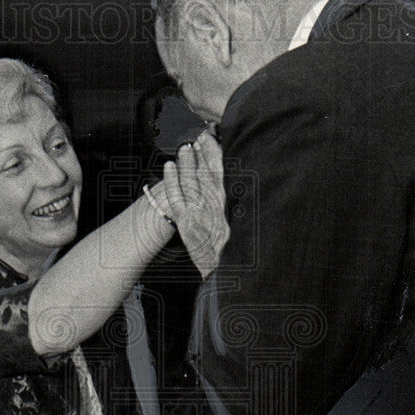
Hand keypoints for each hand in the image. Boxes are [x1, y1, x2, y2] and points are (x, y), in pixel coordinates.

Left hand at [163, 129, 229, 278]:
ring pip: (192, 181)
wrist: (227, 277)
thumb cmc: (237, 254)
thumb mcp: (246, 227)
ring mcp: (200, 212)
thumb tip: (240, 186)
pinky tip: (168, 167)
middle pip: (208, 171)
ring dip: (187, 162)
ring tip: (185, 148)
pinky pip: (176, 197)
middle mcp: (218, 205)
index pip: (225, 170)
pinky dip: (171, 181)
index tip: (213, 138)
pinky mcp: (186, 223)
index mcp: (234, 203)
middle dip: (204, 152)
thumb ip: (241, 206)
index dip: (217, 153)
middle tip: (199, 136)